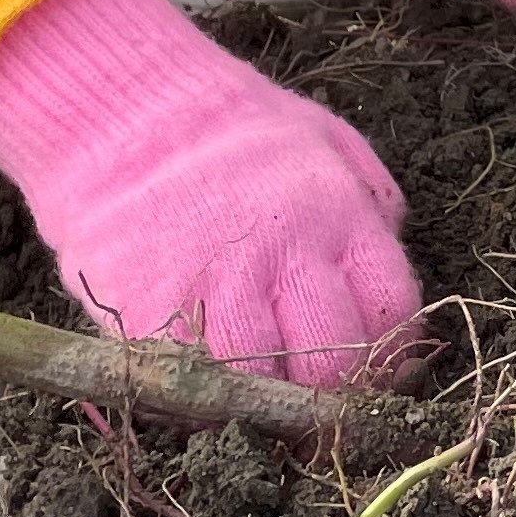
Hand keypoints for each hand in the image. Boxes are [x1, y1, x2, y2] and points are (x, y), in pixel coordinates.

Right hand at [0, 0, 419, 383]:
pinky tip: (202, 378)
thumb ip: (369, 202)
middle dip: (326, 397)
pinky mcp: (150, 312)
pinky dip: (196, 396)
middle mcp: (283, 255)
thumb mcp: (325, 140)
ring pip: (258, 389)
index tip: (371, 369)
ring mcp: (215, 286)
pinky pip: (186, 383)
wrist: (124, 112)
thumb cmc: (234, 128)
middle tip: (310, 400)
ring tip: (255, 395)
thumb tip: (390, 266)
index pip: (390, 311)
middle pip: (330, 368)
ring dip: (259, 404)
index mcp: (337, 214)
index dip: (388, 355)